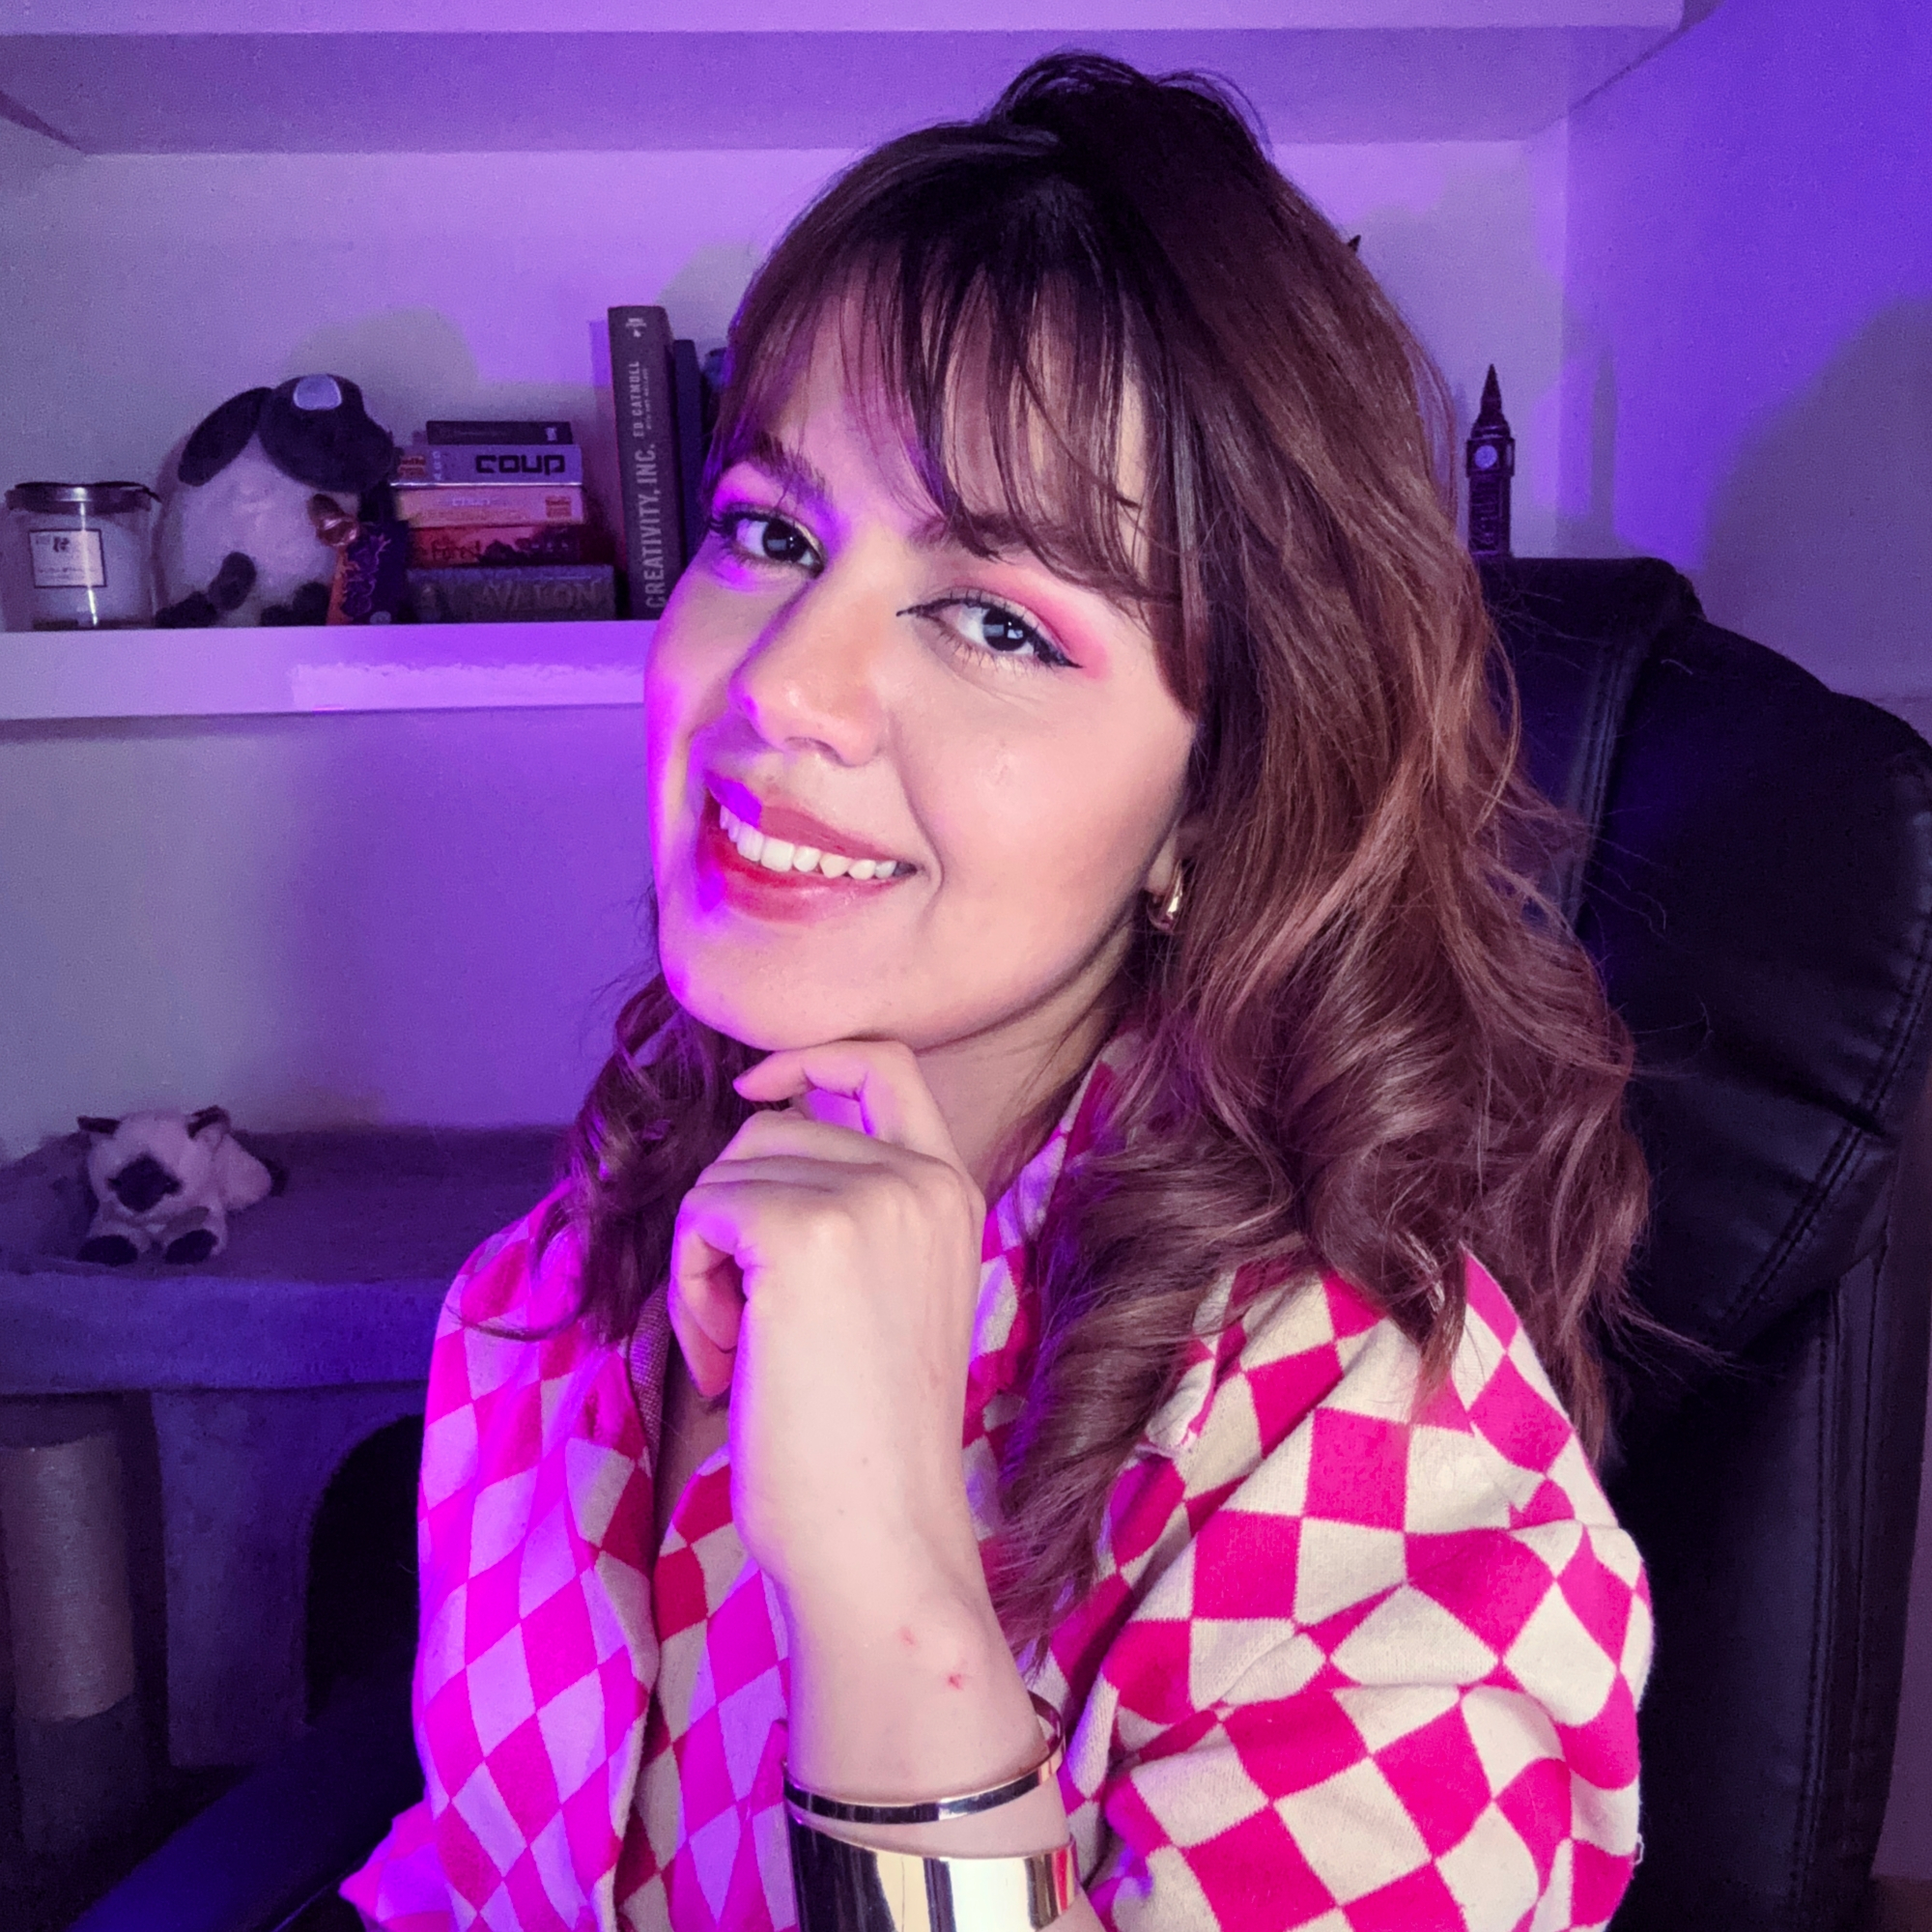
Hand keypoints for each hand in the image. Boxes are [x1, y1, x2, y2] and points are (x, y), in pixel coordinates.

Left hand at [667, 1040, 988, 1618]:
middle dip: (732, 1216)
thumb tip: (762, 1126)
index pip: (883, 1062)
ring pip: (726, 1174)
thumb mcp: (886, 1293)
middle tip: (744, 1325)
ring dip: (706, 1262)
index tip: (759, 1087)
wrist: (878, 1535)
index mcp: (950, 1192)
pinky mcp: (803, 1232)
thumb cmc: (863, 1441)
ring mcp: (867, 1199)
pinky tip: (725, 1357)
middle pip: (771, 1128)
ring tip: (739, 1352)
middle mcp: (920, 1179)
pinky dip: (689, 1284)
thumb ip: (851, 1210)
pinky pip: (701, 1213)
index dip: (811, 1055)